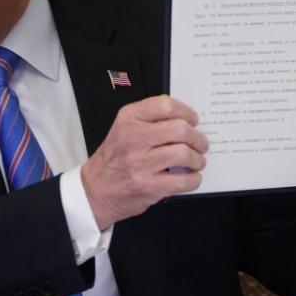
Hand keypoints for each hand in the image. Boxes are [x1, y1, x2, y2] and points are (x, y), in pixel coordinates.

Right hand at [81, 95, 207, 229]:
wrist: (95, 190)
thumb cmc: (114, 158)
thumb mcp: (124, 128)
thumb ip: (150, 119)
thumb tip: (184, 118)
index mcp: (128, 119)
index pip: (165, 105)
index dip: (186, 112)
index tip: (192, 120)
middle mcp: (133, 138)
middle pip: (180, 129)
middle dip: (197, 138)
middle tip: (200, 144)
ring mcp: (140, 164)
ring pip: (184, 154)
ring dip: (198, 159)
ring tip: (196, 161)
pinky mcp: (148, 186)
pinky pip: (183, 180)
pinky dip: (194, 179)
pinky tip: (191, 177)